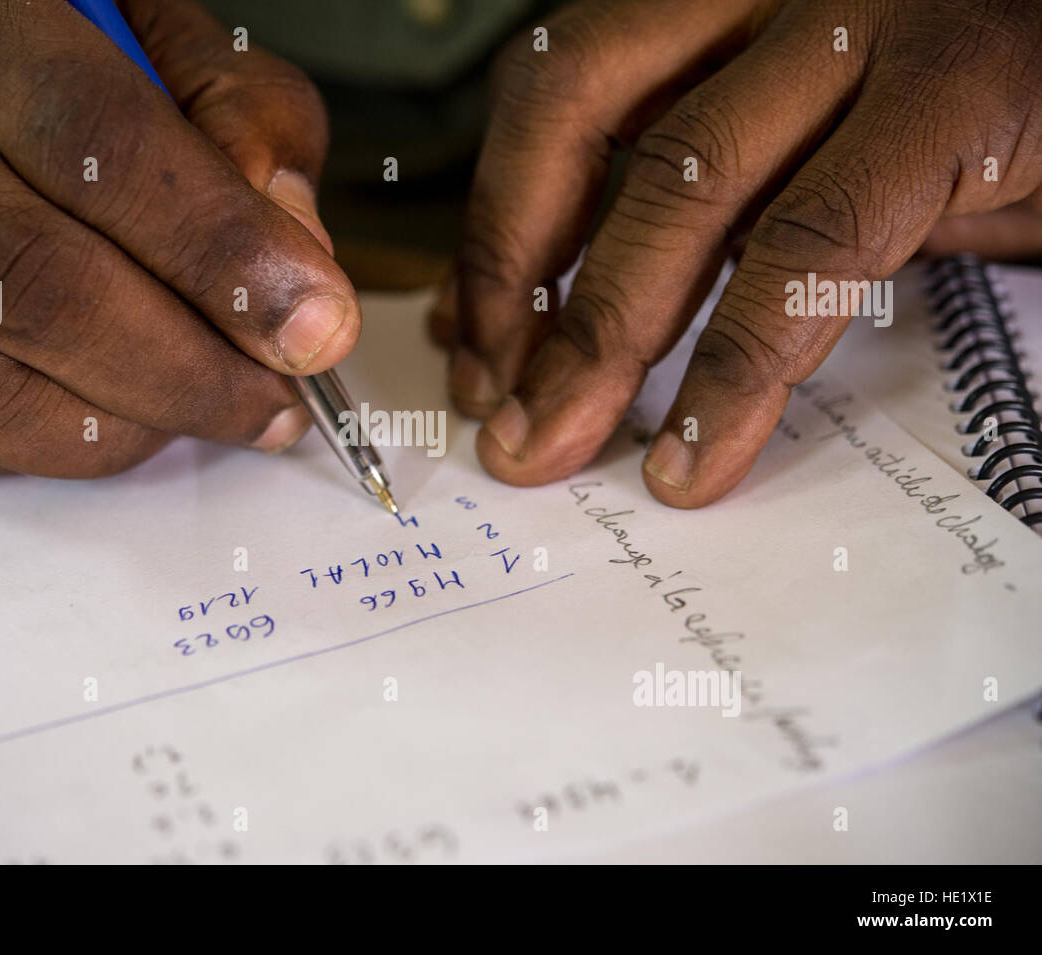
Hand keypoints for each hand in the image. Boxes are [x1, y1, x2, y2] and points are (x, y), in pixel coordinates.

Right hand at [0, 0, 356, 475]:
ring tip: (218, 411)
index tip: (315, 327)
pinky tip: (129, 418)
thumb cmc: (46, 50)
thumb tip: (295, 273)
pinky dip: (59, 451)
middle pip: (32, 282)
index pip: (98, 146)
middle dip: (186, 368)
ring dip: (128, 426)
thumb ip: (245, 127)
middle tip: (277, 400)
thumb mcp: (167, 41)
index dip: (220, 253)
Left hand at [443, 0, 1041, 505]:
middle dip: (520, 286)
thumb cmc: (966, 120)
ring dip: (604, 335)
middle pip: (577, 114)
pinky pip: (811, 244)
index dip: (495, 229)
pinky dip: (740, 365)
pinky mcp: (955, 89)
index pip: (555, 92)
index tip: (471, 347)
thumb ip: (688, 215)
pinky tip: (699, 452)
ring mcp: (868, 17)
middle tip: (501, 419)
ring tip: (562, 445)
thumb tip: (546, 320)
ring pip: (682, 178)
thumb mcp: (802, 153)